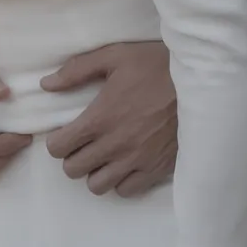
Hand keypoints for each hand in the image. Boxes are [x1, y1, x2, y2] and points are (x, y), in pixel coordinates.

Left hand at [42, 41, 176, 195]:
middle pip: (73, 169)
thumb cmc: (154, 64)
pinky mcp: (156, 168)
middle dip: (72, 156)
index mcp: (100, 117)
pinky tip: (124, 163)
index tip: (65, 133)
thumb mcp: (114, 56)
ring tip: (103, 155)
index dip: (57, 141)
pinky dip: (120, 181)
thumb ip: (77, 70)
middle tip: (83, 142)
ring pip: (97, 186)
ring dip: (95, 171)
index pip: (59, 148)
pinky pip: (126, 191)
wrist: (199, 81)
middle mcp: (115, 144)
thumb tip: (46, 84)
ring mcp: (136, 160)